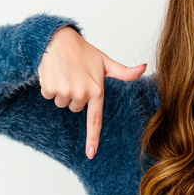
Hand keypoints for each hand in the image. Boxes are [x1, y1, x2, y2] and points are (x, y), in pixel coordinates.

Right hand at [37, 26, 146, 159]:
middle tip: (75, 76)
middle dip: (74, 95)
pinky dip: (50, 87)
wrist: (57, 39)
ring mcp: (65, 92)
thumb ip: (124, 72)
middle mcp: (81, 93)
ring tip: (65, 73)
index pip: (95, 119)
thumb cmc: (83, 51)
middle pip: (75, 108)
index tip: (90, 154)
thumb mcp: (105, 62)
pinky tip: (54, 73)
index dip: (93, 138)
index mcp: (97, 90)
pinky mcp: (50, 88)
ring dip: (62, 90)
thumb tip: (144, 67)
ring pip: (62, 103)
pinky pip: (49, 96)